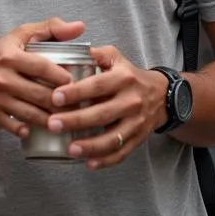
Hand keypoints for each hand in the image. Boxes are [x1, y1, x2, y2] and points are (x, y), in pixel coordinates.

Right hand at [0, 18, 85, 138]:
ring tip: (67, 120)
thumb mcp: (18, 36)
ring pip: (31, 114)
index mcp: (11, 57)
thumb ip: (50, 28)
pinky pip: (15, 127)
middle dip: (62, 103)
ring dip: (51, 120)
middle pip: (40, 94)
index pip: (42, 67)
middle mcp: (4, 79)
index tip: (76, 81)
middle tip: (78, 105)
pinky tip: (39, 130)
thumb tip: (80, 27)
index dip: (63, 76)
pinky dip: (28, 130)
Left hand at [46, 46, 169, 169]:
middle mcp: (131, 101)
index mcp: (123, 78)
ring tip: (70, 149)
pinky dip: (106, 160)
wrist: (161, 95)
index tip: (55, 97)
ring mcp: (136, 122)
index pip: (97, 85)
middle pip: (102, 114)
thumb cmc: (129, 74)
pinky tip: (88, 164)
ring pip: (112, 138)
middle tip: (52, 124)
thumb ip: (94, 54)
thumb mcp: (115, 57)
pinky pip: (122, 153)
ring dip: (90, 146)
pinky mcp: (139, 138)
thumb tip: (67, 52)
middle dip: (75, 121)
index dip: (75, 92)